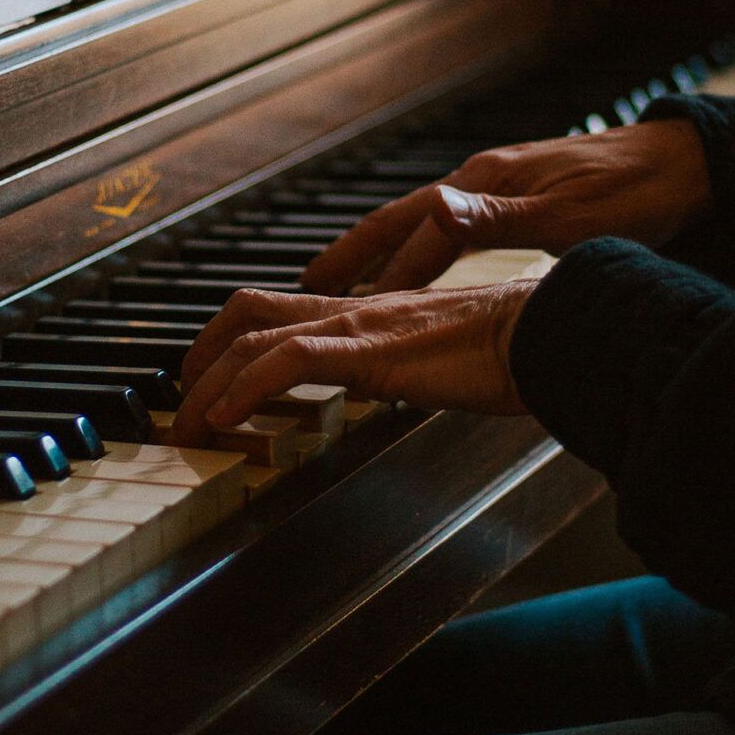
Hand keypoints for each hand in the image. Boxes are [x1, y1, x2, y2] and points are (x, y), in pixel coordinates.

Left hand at [170, 281, 537, 446]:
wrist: (555, 332)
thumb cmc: (517, 350)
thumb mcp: (444, 363)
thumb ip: (411, 371)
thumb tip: (400, 390)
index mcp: (369, 313)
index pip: (279, 312)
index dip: (232, 342)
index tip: (211, 380)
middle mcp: (352, 310)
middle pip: (246, 312)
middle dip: (199, 356)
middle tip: (179, 400)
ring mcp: (357, 326)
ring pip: (250, 336)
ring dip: (206, 383)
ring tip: (187, 424)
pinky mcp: (369, 350)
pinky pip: (286, 362)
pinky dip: (244, 391)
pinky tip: (226, 418)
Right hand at [298, 119, 709, 293]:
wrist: (686, 166)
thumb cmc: (637, 193)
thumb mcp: (569, 216)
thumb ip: (497, 219)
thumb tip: (437, 212)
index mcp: (488, 185)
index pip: (413, 234)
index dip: (374, 273)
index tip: (336, 305)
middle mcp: (482, 182)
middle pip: (399, 222)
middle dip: (351, 256)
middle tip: (306, 285)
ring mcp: (497, 189)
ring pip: (419, 226)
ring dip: (379, 256)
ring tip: (344, 285)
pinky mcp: (516, 199)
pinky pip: (446, 231)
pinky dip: (417, 254)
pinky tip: (416, 274)